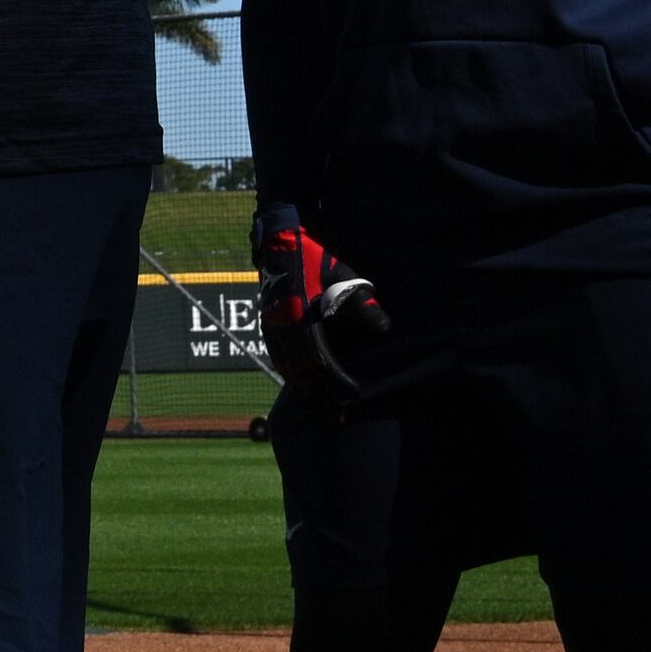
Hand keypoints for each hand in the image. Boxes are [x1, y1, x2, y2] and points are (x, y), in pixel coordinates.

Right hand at [255, 205, 390, 402]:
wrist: (278, 234)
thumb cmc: (315, 253)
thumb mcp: (343, 275)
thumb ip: (362, 303)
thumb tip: (384, 328)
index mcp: (301, 315)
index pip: (320, 361)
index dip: (337, 382)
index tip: (354, 396)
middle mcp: (282, 324)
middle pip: (300, 371)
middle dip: (319, 396)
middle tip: (336, 417)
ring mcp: (271, 321)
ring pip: (285, 365)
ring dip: (301, 388)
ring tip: (317, 405)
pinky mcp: (266, 317)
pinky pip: (275, 353)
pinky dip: (286, 372)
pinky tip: (295, 380)